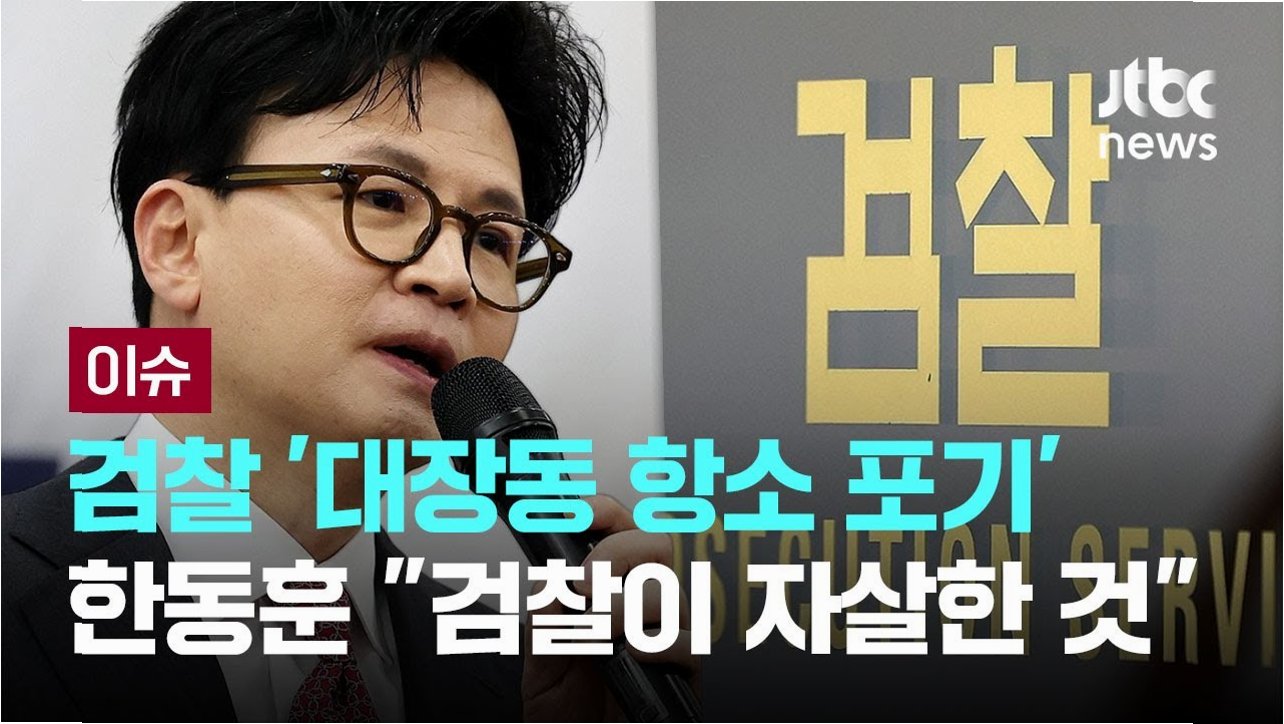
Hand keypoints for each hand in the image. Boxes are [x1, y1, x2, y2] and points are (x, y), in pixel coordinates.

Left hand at [521, 495, 700, 720]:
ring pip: (666, 590)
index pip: (622, 530)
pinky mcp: (686, 672)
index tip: (578, 515)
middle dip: (615, 554)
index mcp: (612, 591)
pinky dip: (656, 643)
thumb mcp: (540, 656)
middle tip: (583, 587)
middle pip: (656, 544)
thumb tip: (553, 576)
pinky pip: (688, 643)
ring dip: (621, 606)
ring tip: (594, 635)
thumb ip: (545, 612)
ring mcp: (670, 636)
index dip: (604, 512)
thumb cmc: (567, 711)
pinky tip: (629, 655)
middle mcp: (646, 607)